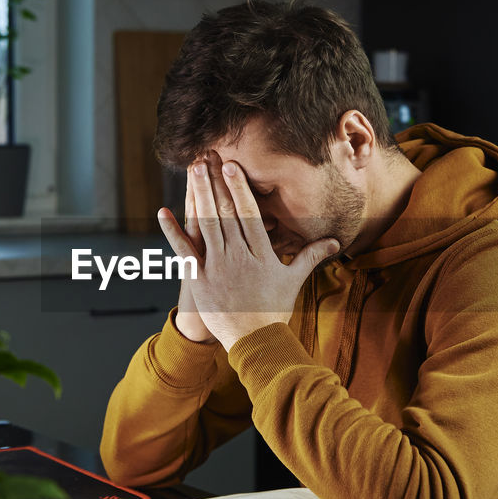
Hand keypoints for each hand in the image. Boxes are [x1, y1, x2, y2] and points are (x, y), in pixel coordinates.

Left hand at [158, 156, 338, 351]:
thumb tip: (334, 241)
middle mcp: (239, 257)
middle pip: (226, 213)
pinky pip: (184, 252)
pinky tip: (163, 212)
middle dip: (217, 182)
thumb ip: (310, 256)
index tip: (232, 166)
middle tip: (208, 156)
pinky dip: (173, 231)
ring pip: (206, 225)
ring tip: (194, 169)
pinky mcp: (199, 281)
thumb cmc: (275, 310)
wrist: (255, 343)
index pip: (249, 214)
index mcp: (261, 254)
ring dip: (198, 195)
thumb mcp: (293, 281)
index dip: (239, 189)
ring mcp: (217, 268)